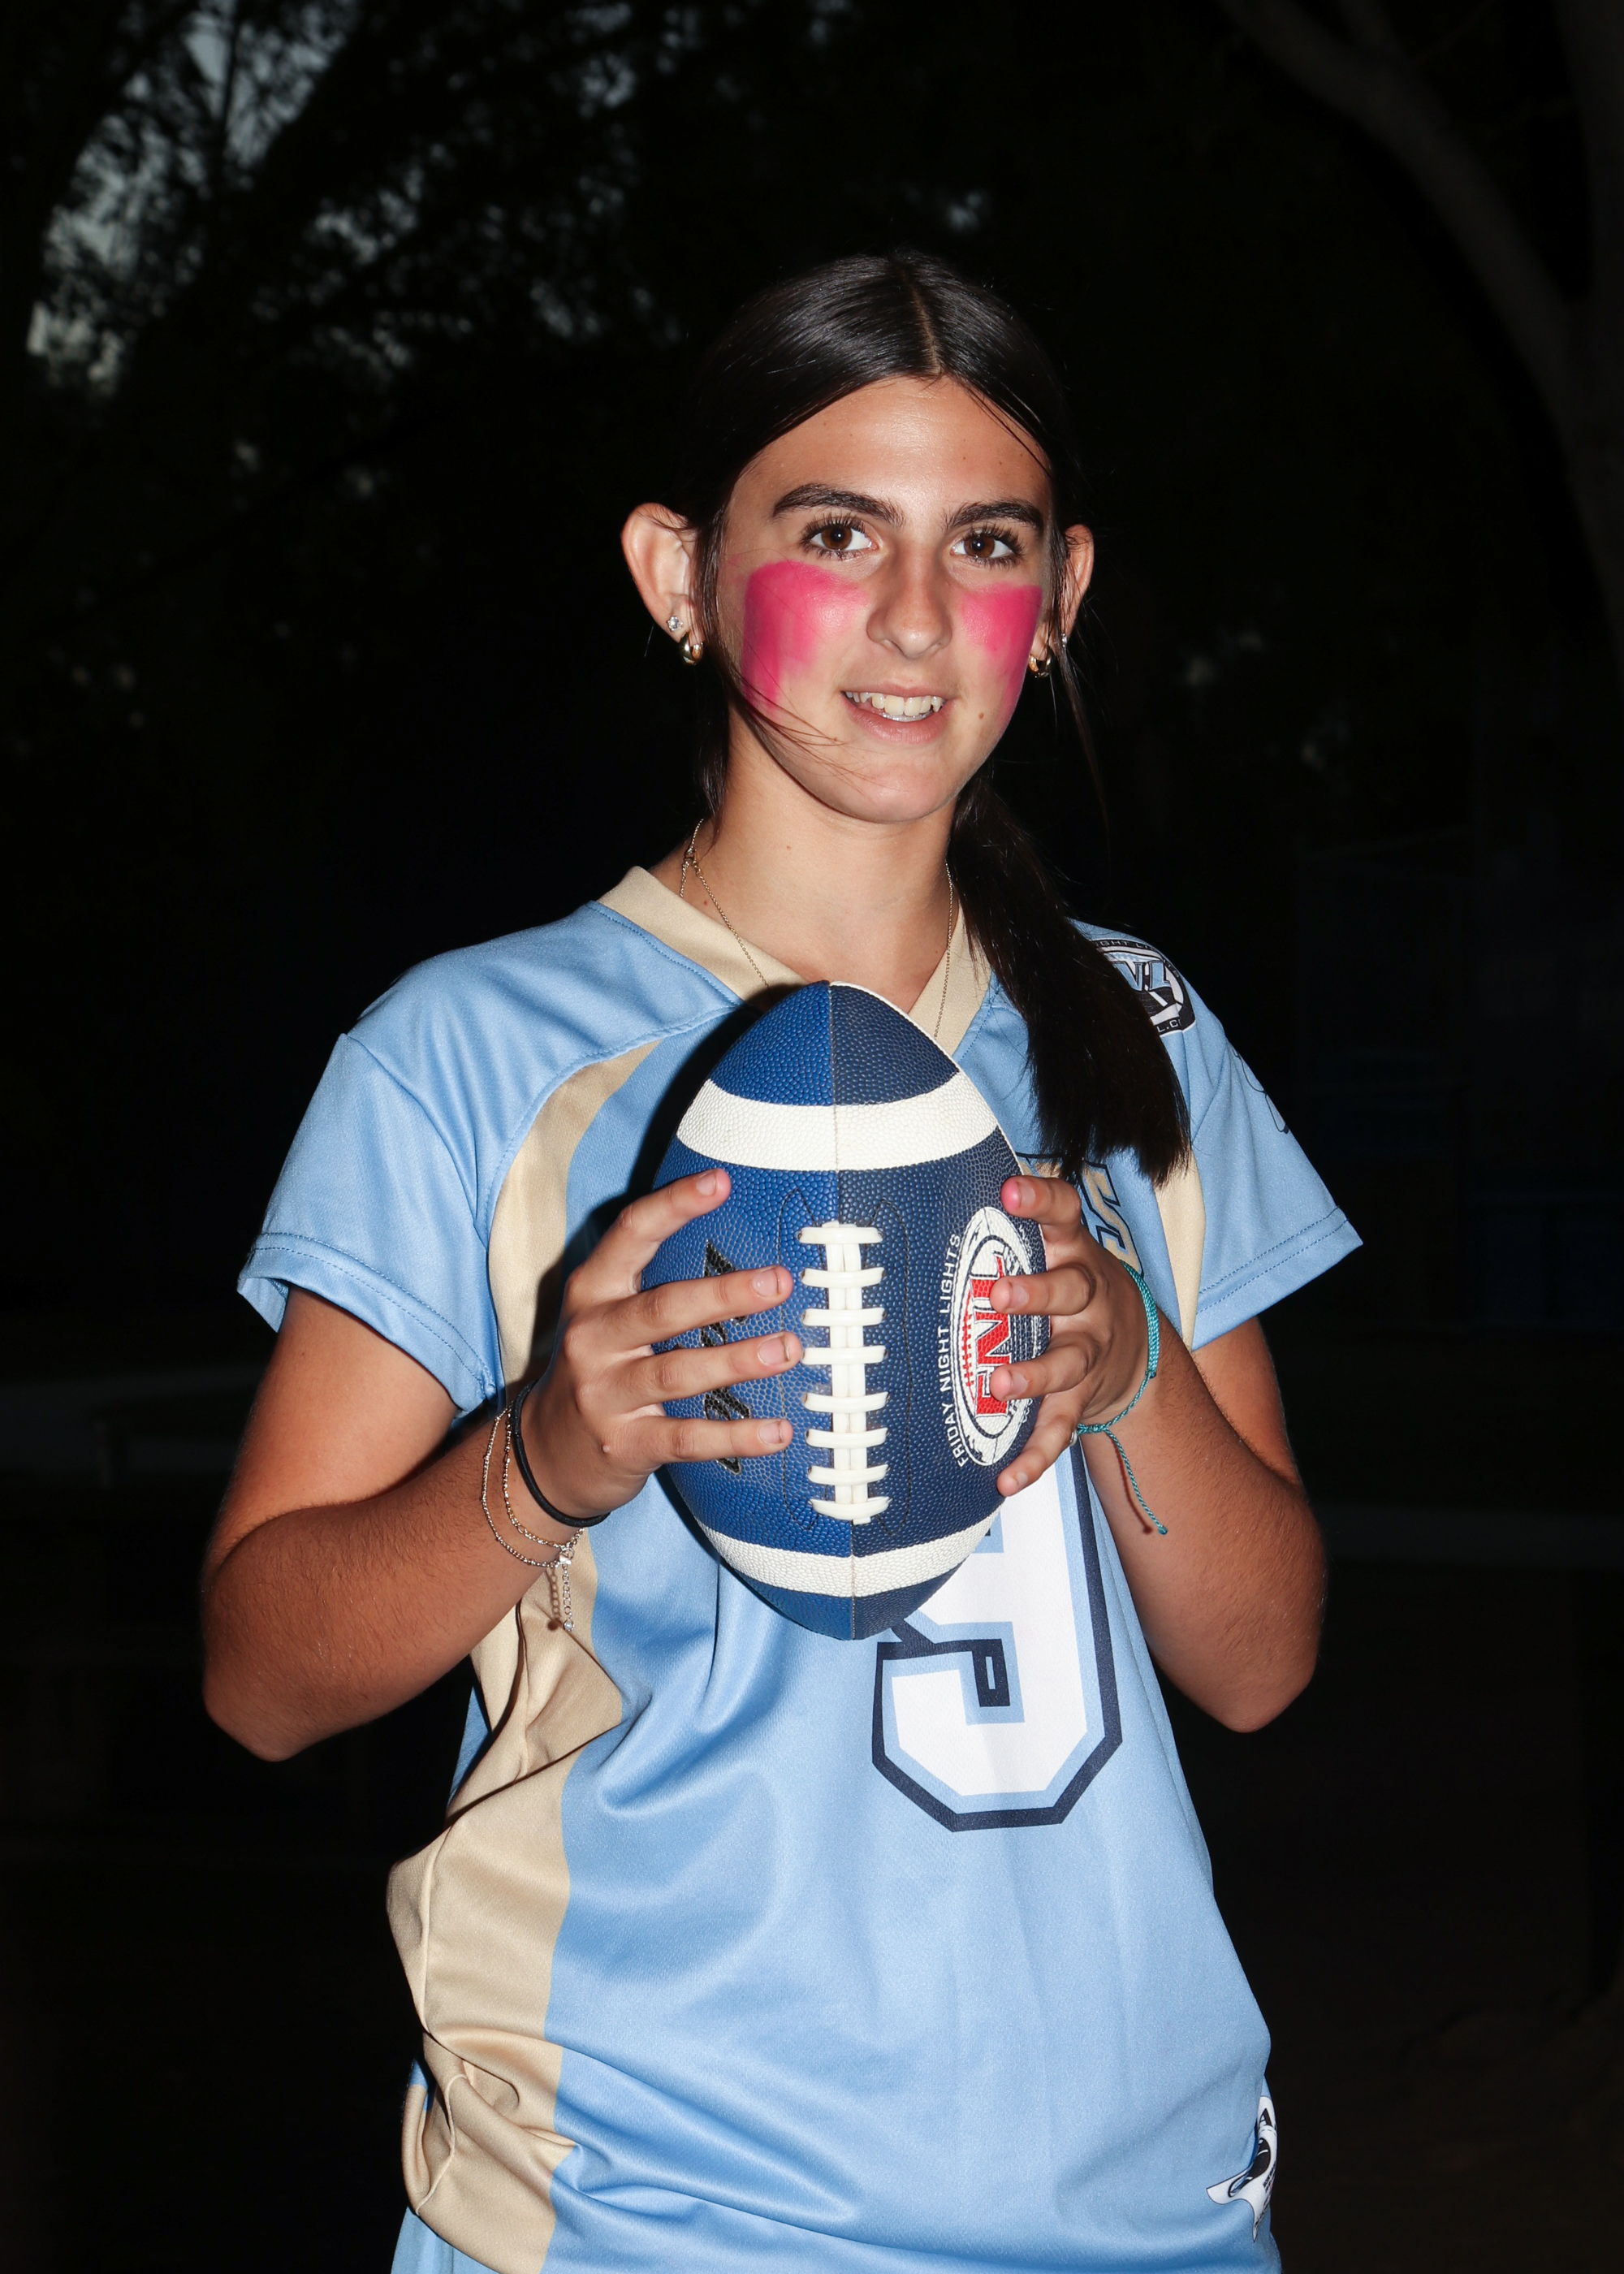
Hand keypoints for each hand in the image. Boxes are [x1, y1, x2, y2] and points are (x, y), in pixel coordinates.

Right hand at [519, 1169, 800, 1520]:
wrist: (544, 1454)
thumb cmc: (598, 1368)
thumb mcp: (606, 1316)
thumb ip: (654, 1283)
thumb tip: (750, 1257)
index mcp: (591, 1292)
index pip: (630, 1235)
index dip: (674, 1205)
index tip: (722, 1181)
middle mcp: (592, 1338)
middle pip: (662, 1308)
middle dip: (724, 1294)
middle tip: (779, 1281)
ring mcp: (604, 1394)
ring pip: (676, 1373)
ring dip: (737, 1361)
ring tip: (788, 1349)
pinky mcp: (624, 1444)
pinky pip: (686, 1438)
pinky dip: (735, 1436)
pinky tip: (779, 1431)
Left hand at [985, 1174, 1152, 1497]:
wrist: (1135, 1347)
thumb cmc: (1071, 1286)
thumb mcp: (1058, 1247)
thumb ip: (1016, 1225)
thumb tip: (934, 1188)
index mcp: (1073, 1253)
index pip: (1064, 1216)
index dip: (1041, 1202)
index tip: (1010, 1191)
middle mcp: (1087, 1300)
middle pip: (1069, 1291)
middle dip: (1035, 1293)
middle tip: (996, 1293)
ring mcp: (1087, 1352)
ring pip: (1067, 1362)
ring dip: (1033, 1374)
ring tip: (998, 1383)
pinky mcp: (1082, 1400)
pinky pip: (1060, 1429)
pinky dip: (1035, 1457)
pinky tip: (1006, 1479)